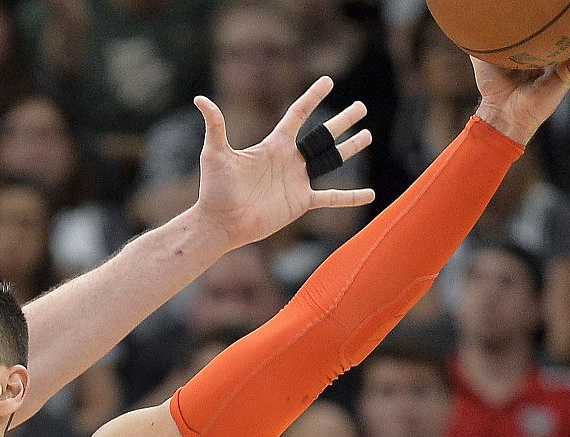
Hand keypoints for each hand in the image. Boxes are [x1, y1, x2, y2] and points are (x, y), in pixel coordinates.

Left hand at [192, 75, 374, 248]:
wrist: (221, 222)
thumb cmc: (214, 189)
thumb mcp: (214, 154)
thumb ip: (215, 126)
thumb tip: (200, 99)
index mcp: (273, 145)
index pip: (297, 115)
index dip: (312, 97)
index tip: (328, 81)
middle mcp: (288, 160)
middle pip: (321, 135)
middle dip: (342, 121)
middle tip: (362, 107)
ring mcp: (296, 181)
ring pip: (330, 160)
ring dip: (349, 148)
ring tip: (368, 135)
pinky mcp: (300, 202)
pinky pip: (331, 197)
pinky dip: (350, 197)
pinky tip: (370, 194)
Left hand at [472, 15, 569, 145]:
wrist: (500, 113)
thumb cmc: (493, 88)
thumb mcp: (485, 59)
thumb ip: (484, 43)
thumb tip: (475, 24)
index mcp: (536, 50)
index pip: (552, 29)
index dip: (560, 17)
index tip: (566, 2)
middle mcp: (552, 56)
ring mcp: (561, 67)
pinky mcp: (565, 79)